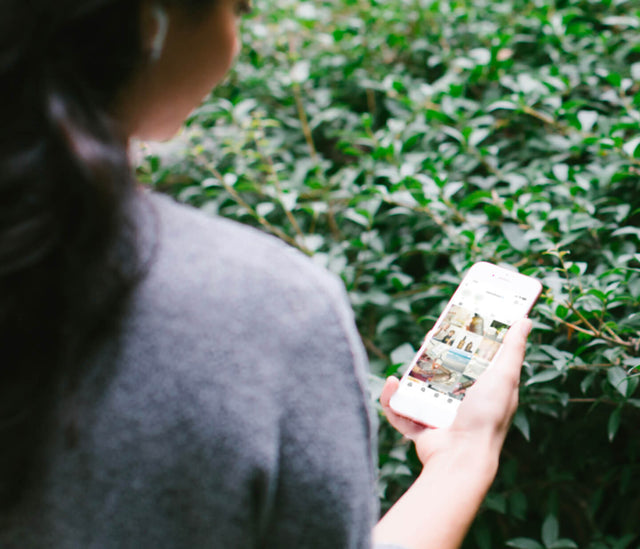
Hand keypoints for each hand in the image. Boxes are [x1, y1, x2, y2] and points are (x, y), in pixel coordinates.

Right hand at [379, 318, 531, 465]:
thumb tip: (526, 320)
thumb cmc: (487, 418)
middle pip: (443, 368)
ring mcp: (438, 414)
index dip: (464, 340)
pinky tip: (391, 384)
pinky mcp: (418, 425)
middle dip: (433, 351)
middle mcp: (461, 401)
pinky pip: (399, 408)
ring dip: (410, 373)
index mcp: (483, 389)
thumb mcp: (504, 377)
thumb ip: (513, 350)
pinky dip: (391, 398)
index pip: (473, 358)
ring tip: (410, 360)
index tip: (455, 321)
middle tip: (429, 336)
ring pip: (418, 386)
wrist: (461, 457)